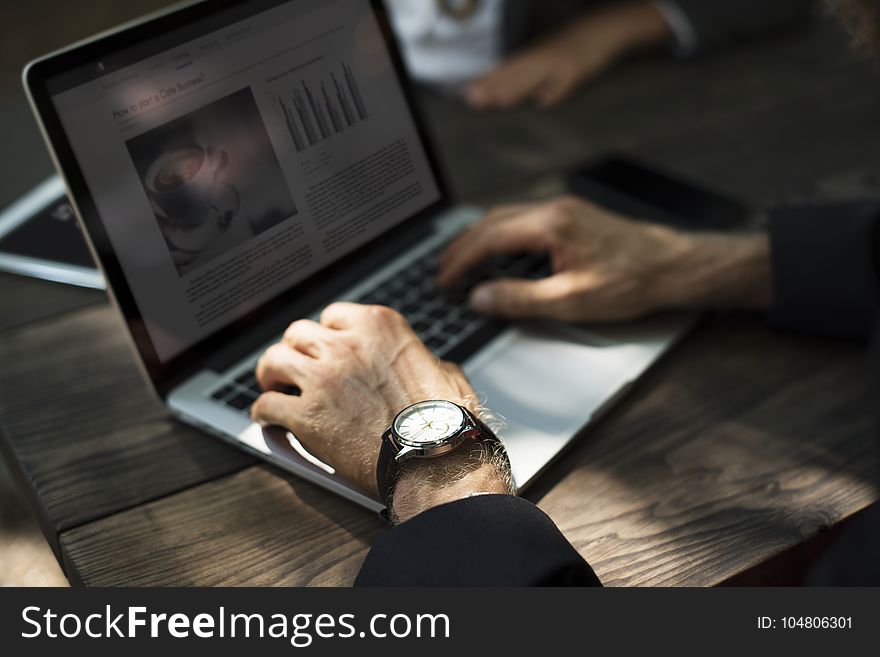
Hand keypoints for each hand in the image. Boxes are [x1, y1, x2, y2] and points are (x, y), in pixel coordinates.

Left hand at [251, 303, 476, 494]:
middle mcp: (346, 345)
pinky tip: (269, 419)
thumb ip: (424, 361)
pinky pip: (266, 405)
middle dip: (296, 351)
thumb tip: (429, 366)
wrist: (435, 459)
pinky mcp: (306, 416)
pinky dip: (264, 413)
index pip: (334, 316)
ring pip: (272, 360)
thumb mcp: (446, 373)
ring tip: (274, 387)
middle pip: (298, 334)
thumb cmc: (446, 422)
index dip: (327, 335)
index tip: (326, 349)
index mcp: (379, 327)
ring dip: (271, 375)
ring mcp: (323, 378)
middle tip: (295, 368)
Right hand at [438, 197, 771, 322]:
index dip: (460, 260)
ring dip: (480, 238)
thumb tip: (480, 297)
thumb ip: (520, 299)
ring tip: (462, 263)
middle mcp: (554, 209)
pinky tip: (499, 253)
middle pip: (491, 221)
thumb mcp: (572, 301)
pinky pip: (523, 220)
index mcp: (551, 225)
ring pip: (506, 217)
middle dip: (462, 246)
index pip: (488, 238)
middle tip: (442, 272)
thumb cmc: (632, 282)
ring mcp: (563, 209)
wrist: (675, 266)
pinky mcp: (572, 216)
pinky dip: (500, 235)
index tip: (443, 280)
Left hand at [464, 2, 672, 108]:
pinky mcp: (580, 70)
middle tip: (473, 100)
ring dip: (517, 90)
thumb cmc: (573, 44)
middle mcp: (542, 58)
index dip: (487, 81)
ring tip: (500, 102)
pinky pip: (567, 83)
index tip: (467, 93)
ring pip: (536, 78)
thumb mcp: (546, 54)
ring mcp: (560, 64)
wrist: (604, 27)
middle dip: (493, 88)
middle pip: (515, 74)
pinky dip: (556, 93)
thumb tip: (503, 88)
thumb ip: (527, 71)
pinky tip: (544, 104)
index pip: (505, 69)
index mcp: (533, 55)